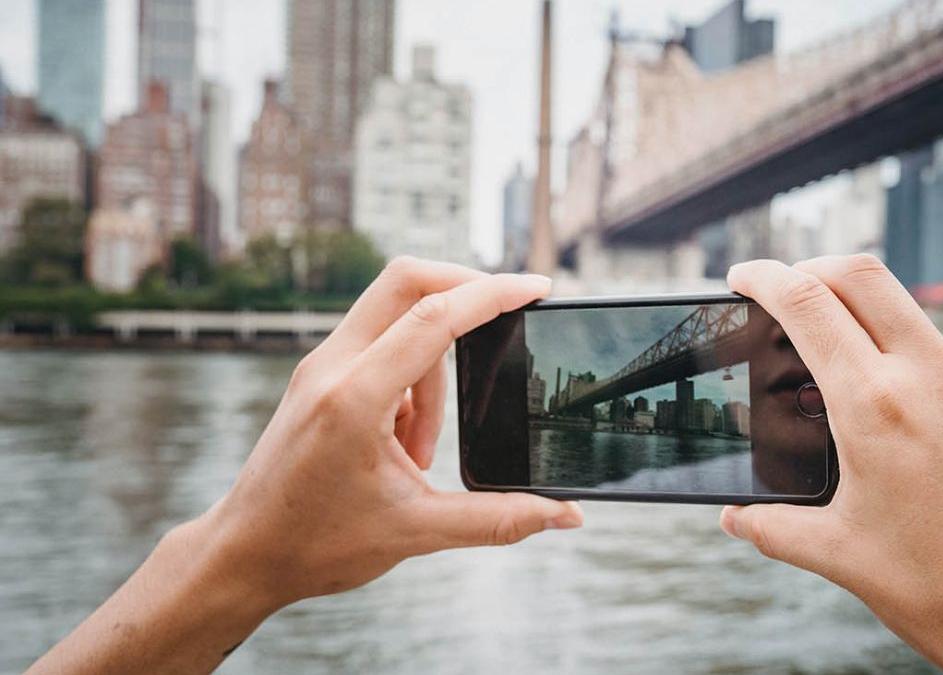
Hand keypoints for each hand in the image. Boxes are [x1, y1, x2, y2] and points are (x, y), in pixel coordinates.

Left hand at [204, 257, 581, 605]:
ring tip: (425, 451)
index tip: (538, 288)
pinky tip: (404, 445)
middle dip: (466, 288)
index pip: (434, 316)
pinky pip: (379, 345)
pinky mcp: (319, 376)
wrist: (241, 555)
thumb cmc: (316, 545)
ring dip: (435, 366)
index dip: (493, 294)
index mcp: (354, 397)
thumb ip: (498, 519)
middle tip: (506, 320)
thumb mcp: (416, 532)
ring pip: (396, 316)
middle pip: (406, 280)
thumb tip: (565, 515)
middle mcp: (331, 367)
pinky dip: (411, 378)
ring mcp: (320, 366)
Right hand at [721, 256, 942, 673]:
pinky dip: (942, 390)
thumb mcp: (839, 556)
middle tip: (795, 289)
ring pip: (923, 330)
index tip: (746, 275)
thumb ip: (772, 526)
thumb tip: (734, 515)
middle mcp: (939, 380)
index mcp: (876, 408)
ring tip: (873, 399)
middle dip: (817, 268)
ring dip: (883, 340)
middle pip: (864, 276)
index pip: (807, 304)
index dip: (766, 276)